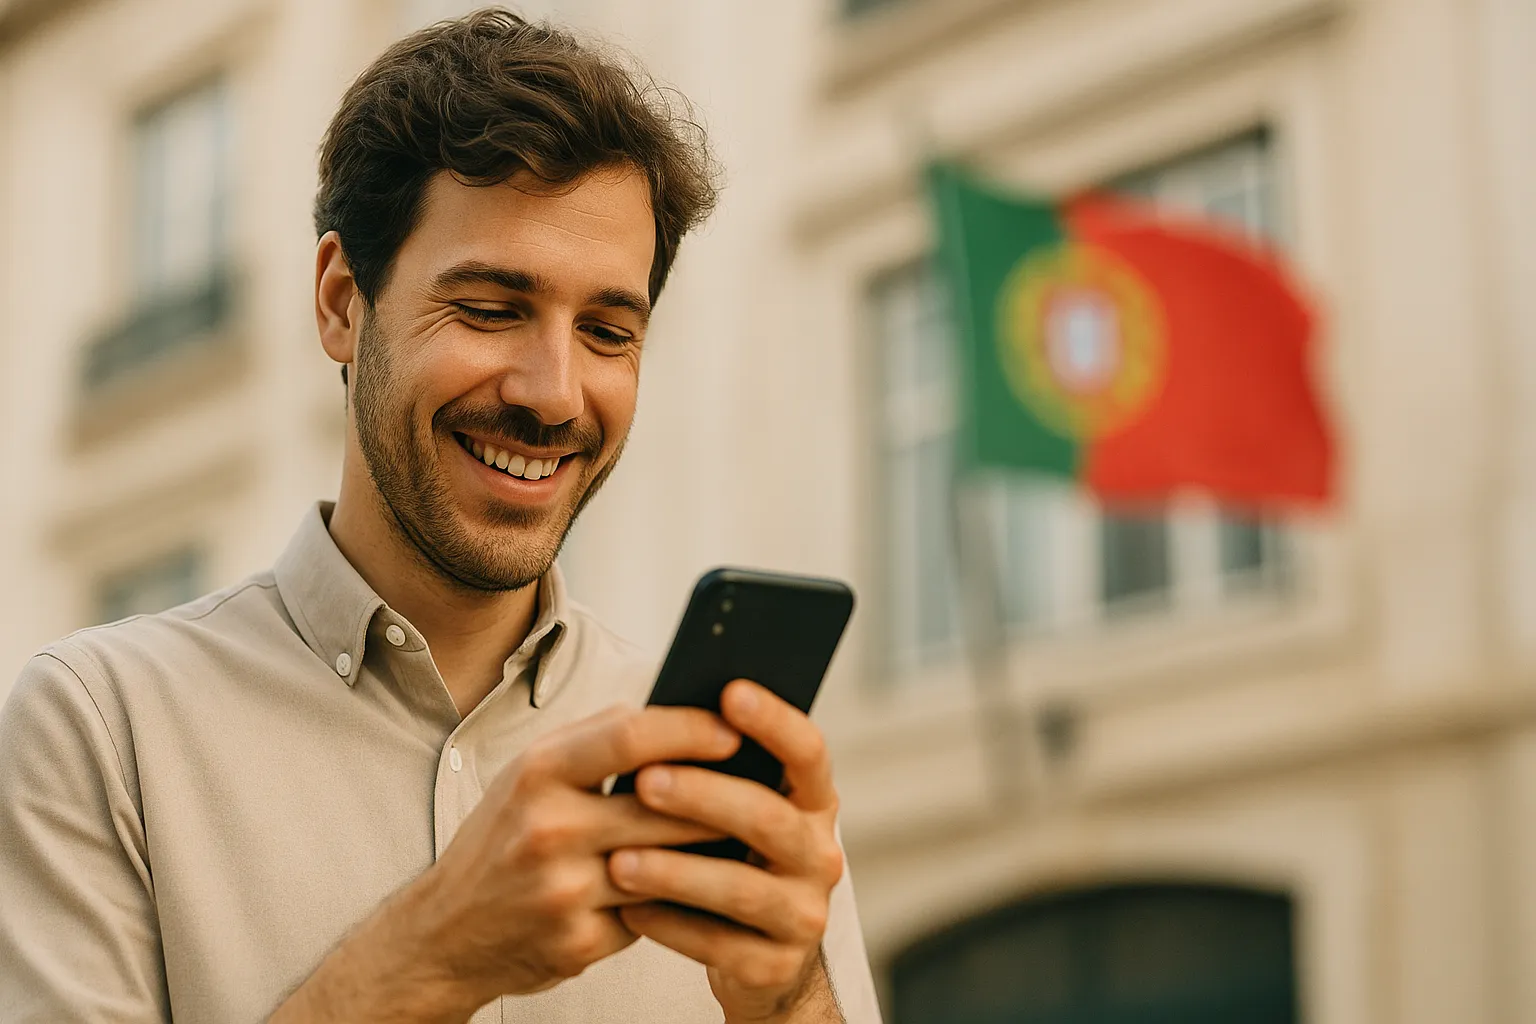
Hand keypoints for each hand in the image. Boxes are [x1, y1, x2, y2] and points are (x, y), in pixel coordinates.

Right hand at [270, 704, 741, 1021]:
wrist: (444, 932)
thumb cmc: (503, 837)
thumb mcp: (531, 775)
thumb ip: (598, 742)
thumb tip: (683, 713)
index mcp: (537, 772)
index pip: (630, 735)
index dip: (691, 728)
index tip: (735, 727)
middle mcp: (547, 827)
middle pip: (664, 805)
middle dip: (720, 797)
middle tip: (764, 784)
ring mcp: (563, 890)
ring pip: (668, 863)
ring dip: (711, 850)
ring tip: (747, 832)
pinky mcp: (578, 942)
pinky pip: (651, 914)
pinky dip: (677, 899)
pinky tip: (702, 887)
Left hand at [607, 680, 845, 1023]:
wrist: (754, 958)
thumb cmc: (727, 858)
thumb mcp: (733, 811)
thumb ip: (715, 770)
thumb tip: (661, 711)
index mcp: (812, 801)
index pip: (809, 751)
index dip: (775, 721)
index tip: (730, 692)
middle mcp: (820, 854)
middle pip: (770, 819)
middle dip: (705, 796)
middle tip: (646, 781)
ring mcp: (803, 913)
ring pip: (740, 889)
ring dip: (675, 871)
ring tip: (618, 861)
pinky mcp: (775, 966)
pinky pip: (717, 945)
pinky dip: (669, 926)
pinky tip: (629, 909)